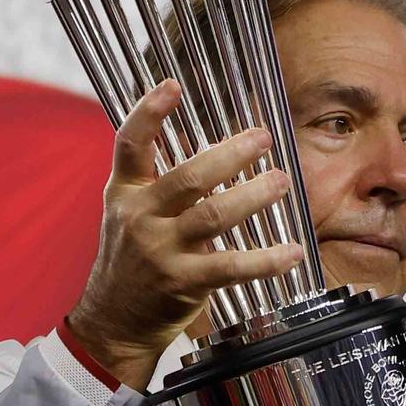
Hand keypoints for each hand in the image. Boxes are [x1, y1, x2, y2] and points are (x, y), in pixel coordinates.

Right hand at [67, 81, 303, 388]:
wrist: (113, 320)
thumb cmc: (131, 259)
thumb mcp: (127, 212)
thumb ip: (156, 180)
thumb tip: (213, 146)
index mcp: (125, 193)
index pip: (130, 145)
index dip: (149, 112)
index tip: (172, 85)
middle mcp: (140, 217)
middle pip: (187, 177)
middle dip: (229, 155)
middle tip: (263, 137)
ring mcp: (160, 250)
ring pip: (212, 216)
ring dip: (252, 196)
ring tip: (281, 181)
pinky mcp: (182, 282)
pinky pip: (231, 267)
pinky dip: (266, 260)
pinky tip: (292, 251)